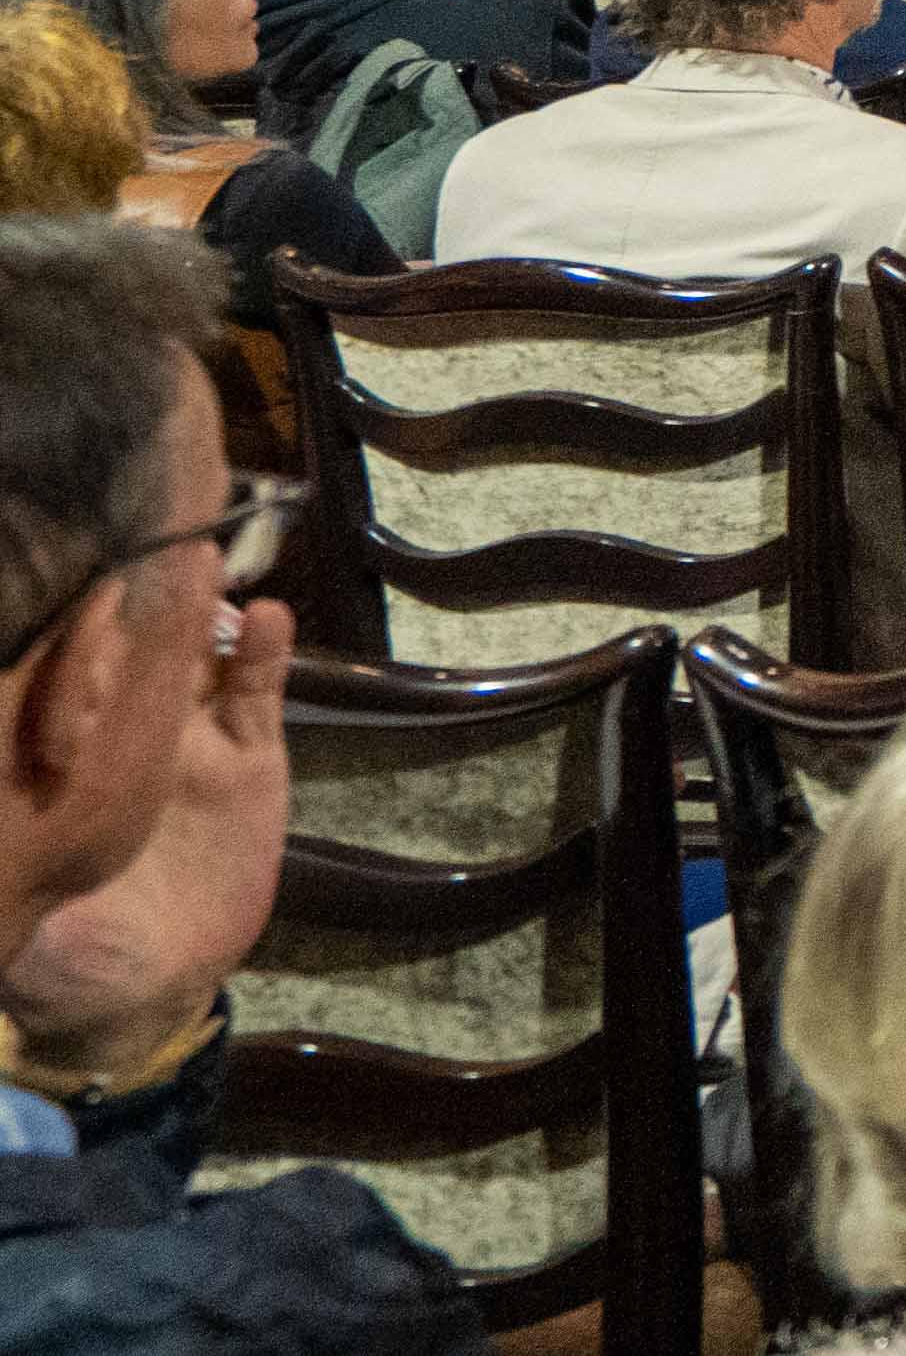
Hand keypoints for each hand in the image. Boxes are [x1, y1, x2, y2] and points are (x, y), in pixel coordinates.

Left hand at [3, 594, 291, 1091]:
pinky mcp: (249, 759)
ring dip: (196, 603)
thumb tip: (13, 869)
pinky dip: (263, 651)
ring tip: (205, 555)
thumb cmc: (63, 957)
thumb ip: (20, 895)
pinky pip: (255, 693)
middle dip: (130, 587)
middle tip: (147, 527)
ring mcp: (186, 740)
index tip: (65, 570)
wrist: (151, 990)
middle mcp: (118, 735)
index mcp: (55, 762)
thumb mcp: (19, 933)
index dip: (58, 627)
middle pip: (122, 642)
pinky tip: (268, 617)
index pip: (50, 677)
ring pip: (189, 651)